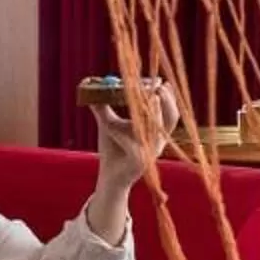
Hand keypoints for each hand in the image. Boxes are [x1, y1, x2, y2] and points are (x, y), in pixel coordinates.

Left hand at [92, 78, 178, 194]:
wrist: (108, 177)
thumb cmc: (112, 149)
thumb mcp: (108, 123)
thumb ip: (103, 105)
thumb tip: (89, 83)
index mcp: (156, 132)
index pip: (170, 112)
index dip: (170, 98)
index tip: (162, 82)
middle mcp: (158, 142)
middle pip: (171, 120)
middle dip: (168, 102)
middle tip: (158, 87)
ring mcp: (150, 153)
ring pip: (155, 130)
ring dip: (154, 113)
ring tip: (152, 97)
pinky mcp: (139, 162)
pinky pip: (133, 144)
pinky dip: (121, 133)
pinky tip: (107, 125)